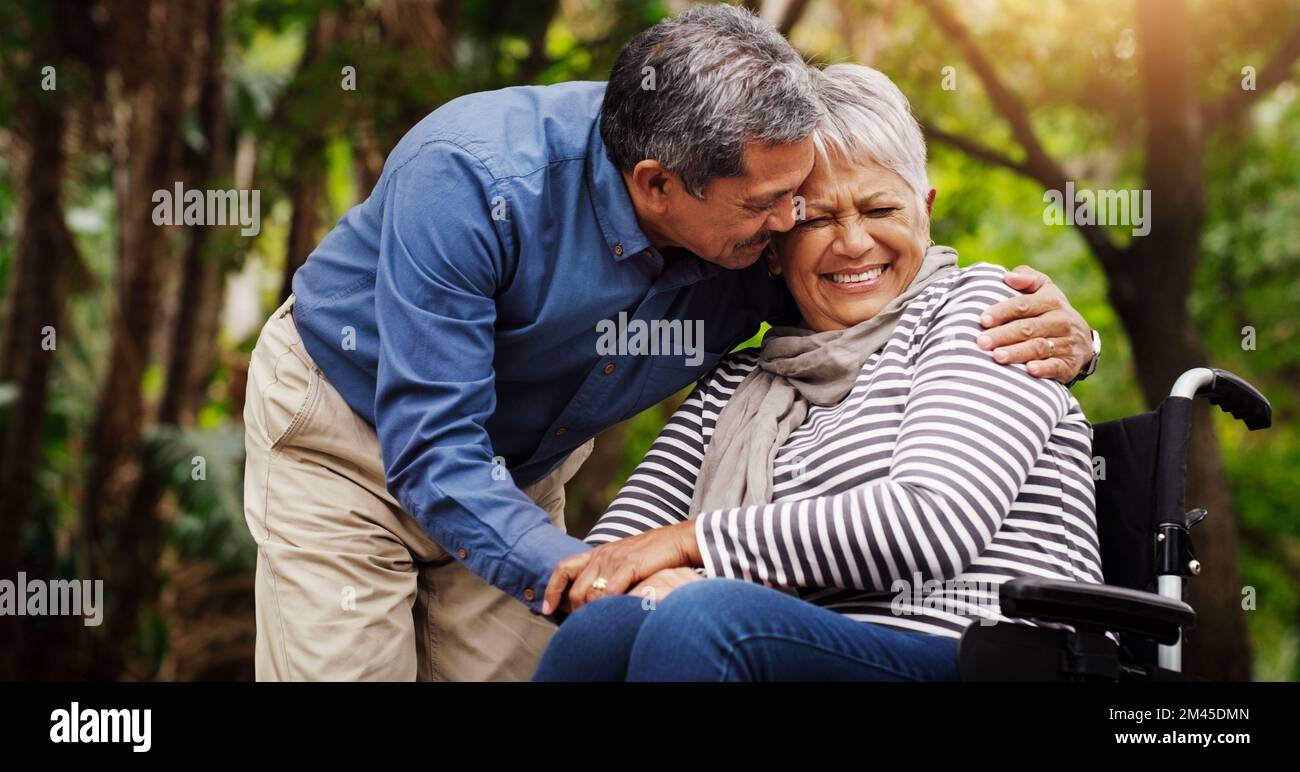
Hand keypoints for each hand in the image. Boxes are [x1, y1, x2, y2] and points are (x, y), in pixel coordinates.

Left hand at [542, 521, 699, 613]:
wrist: (676, 539)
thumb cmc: (652, 554)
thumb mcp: (622, 559)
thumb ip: (607, 572)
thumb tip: (595, 595)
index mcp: (597, 553)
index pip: (563, 568)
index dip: (551, 589)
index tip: (547, 608)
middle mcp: (602, 555)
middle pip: (576, 589)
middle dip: (576, 611)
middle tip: (583, 624)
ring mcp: (615, 560)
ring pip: (591, 593)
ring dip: (593, 611)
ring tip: (600, 622)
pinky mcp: (629, 565)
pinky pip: (611, 591)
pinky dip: (608, 605)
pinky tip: (614, 612)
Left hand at [976, 265, 1093, 383]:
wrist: (1082, 340)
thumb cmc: (1050, 312)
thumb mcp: (1044, 290)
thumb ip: (1027, 279)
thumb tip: (1008, 276)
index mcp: (1052, 301)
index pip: (1023, 305)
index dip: (1002, 312)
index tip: (982, 320)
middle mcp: (1061, 321)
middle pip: (1028, 328)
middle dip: (1003, 335)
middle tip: (982, 342)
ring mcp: (1067, 343)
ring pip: (1039, 347)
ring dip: (1017, 352)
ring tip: (997, 357)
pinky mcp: (1070, 364)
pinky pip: (1057, 366)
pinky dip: (1044, 369)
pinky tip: (1028, 370)